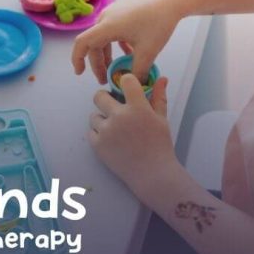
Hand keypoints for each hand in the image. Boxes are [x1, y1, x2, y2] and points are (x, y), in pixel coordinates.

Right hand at [71, 0, 180, 82]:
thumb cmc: (158, 22)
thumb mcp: (148, 51)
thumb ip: (138, 71)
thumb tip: (135, 85)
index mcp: (106, 27)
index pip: (82, 43)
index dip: (77, 59)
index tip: (80, 73)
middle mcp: (105, 18)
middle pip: (94, 44)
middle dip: (98, 64)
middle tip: (105, 79)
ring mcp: (113, 13)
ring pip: (103, 38)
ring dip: (108, 55)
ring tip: (116, 68)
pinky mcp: (121, 11)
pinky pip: (112, 31)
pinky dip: (116, 44)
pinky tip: (129, 53)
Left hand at [89, 75, 176, 197]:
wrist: (152, 174)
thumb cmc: (160, 146)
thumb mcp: (162, 120)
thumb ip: (158, 97)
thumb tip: (162, 78)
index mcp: (138, 108)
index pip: (125, 81)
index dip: (126, 82)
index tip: (127, 88)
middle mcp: (119, 117)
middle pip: (99, 96)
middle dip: (105, 99)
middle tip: (113, 107)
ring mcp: (106, 131)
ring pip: (94, 116)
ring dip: (103, 120)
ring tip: (116, 130)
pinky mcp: (97, 144)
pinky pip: (91, 131)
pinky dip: (99, 134)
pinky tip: (112, 140)